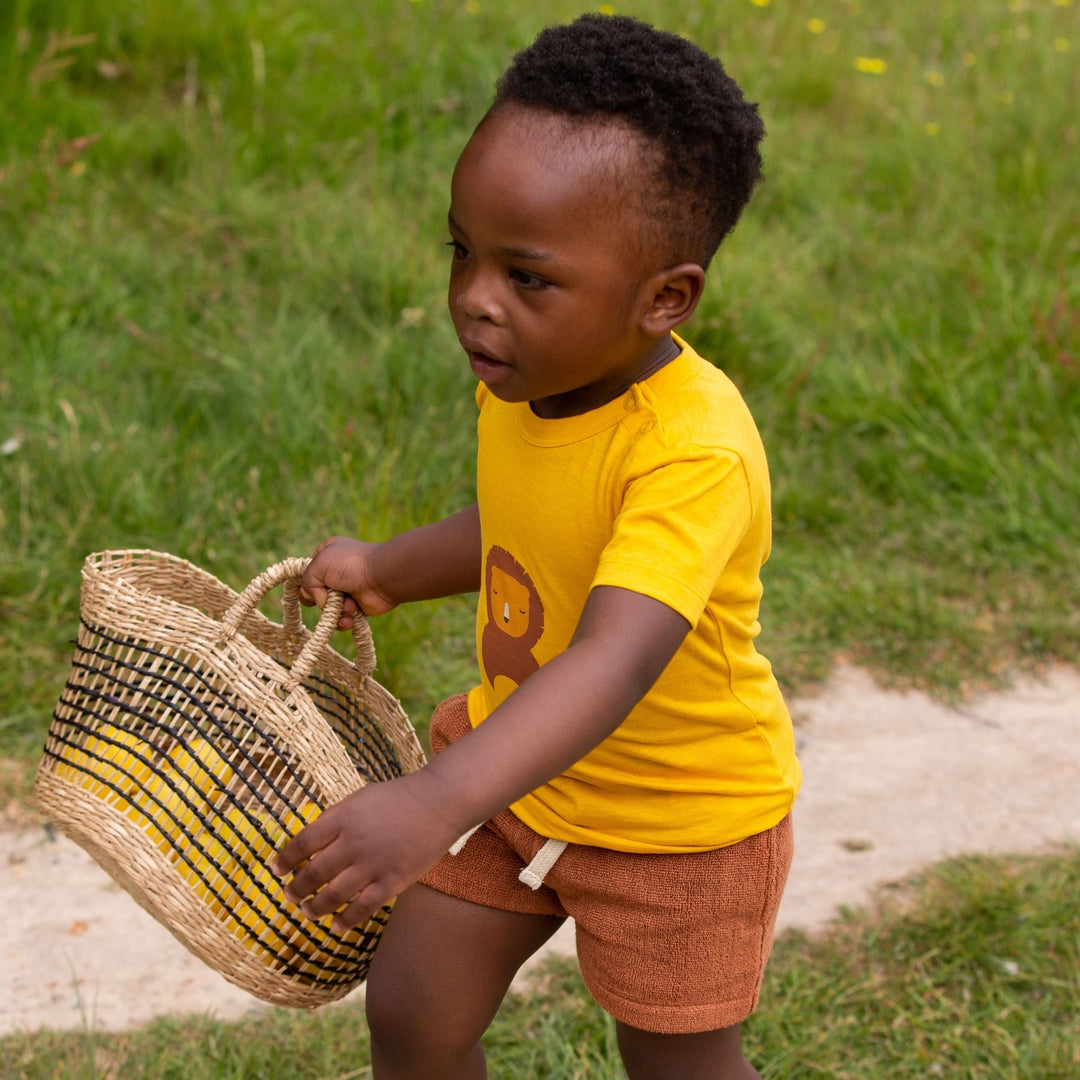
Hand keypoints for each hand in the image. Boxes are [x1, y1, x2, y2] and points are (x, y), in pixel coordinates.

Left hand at [271, 772, 464, 930]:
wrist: (438, 803)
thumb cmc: (398, 798)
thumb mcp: (360, 798)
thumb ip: (335, 819)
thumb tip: (310, 842)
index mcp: (343, 818)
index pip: (302, 843)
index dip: (285, 859)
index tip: (276, 870)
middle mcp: (354, 842)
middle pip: (313, 873)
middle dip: (296, 889)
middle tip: (289, 895)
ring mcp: (373, 864)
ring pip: (333, 896)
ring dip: (314, 908)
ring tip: (307, 911)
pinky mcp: (392, 881)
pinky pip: (363, 908)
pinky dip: (345, 921)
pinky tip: (335, 926)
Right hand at [299, 536, 396, 628]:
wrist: (383, 578)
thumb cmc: (350, 566)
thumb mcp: (318, 565)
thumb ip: (306, 582)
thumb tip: (319, 601)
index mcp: (326, 555)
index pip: (307, 574)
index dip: (308, 584)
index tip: (315, 586)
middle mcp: (336, 572)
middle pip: (316, 594)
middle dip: (322, 600)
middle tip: (332, 596)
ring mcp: (347, 589)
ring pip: (328, 610)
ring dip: (335, 611)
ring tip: (349, 605)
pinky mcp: (357, 606)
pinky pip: (341, 620)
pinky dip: (344, 621)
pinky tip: (351, 616)